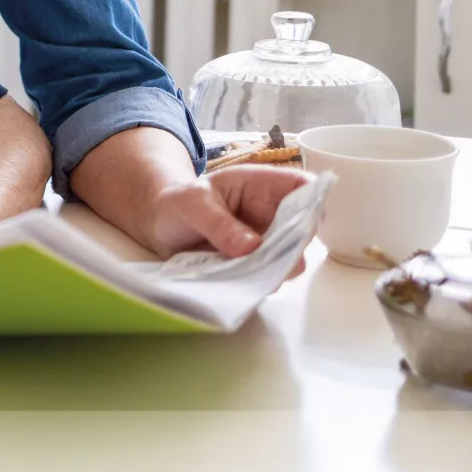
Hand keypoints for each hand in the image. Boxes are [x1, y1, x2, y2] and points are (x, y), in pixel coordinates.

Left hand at [147, 165, 312, 267]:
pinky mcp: (253, 264)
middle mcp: (270, 214)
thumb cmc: (179, 202)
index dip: (312, 203)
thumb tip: (251, 247)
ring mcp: (264, 241)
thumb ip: (219, 224)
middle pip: (303, 229)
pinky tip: (242, 285)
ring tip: (252, 275)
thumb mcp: (193, 204)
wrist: (159, 224)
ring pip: (288, 258)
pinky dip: (258, 282)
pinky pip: (266, 276)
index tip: (304, 226)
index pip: (302, 186)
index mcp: (260, 186)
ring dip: (276, 269)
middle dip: (294, 247)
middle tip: (272, 261)